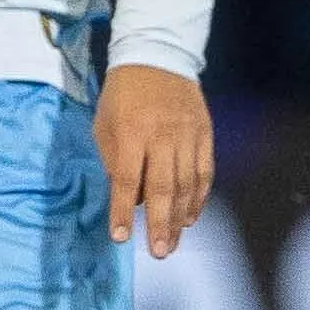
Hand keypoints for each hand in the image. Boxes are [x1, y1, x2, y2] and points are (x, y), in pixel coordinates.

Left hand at [96, 61, 211, 258]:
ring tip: (173, 242)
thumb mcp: (104, 124)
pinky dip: (200, 197)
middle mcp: (163, 136)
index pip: (128, 180)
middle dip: (161, 224)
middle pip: (164, 188)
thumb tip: (128, 196)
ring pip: (188, 183)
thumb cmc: (122, 96)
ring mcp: (188, 135)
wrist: (157, 57)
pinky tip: (191, 216)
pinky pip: (205, 171)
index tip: (120, 237)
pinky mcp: (205, 133)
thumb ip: (113, 160)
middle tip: (158, 252)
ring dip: (181, 217)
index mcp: (132, 132)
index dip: (124, 211)